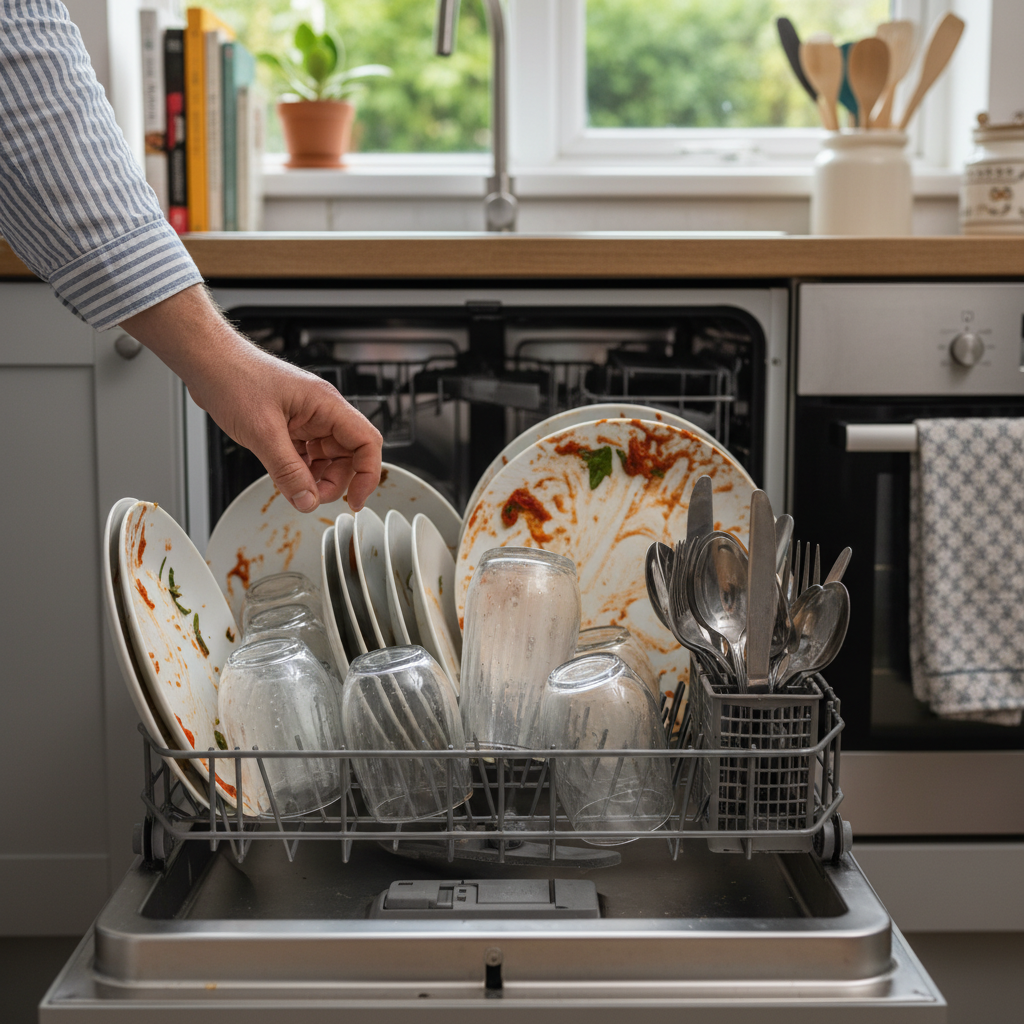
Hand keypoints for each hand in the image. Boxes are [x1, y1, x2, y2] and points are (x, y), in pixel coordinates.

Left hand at [121, 285, 381, 511]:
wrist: (207, 361)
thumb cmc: (234, 378)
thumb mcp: (262, 433)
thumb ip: (288, 471)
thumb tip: (308, 501)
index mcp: (325, 405)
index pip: (366, 442)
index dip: (368, 474)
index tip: (355, 501)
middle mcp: (321, 410)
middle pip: (347, 455)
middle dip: (334, 481)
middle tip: (310, 498)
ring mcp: (306, 417)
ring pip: (326, 457)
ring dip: (315, 477)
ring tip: (294, 488)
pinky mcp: (290, 424)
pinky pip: (306, 453)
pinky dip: (299, 469)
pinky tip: (284, 476)